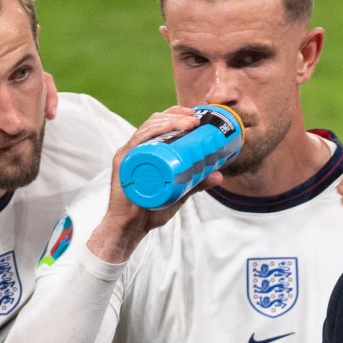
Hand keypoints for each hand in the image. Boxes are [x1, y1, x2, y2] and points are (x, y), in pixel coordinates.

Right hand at [85, 109, 224, 264]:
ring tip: (189, 124)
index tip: (197, 116)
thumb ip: (196, 182)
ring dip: (169, 121)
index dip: (177, 115)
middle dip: (176, 115)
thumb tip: (219, 175)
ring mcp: (129, 154)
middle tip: (196, 120)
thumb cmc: (150, 209)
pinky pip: (136, 141)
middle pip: (155, 121)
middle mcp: (136, 148)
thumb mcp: (179, 192)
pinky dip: (152, 132)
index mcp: (147, 150)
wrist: (131, 227)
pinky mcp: (123, 162)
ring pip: (148, 128)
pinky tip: (166, 129)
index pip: (161, 124)